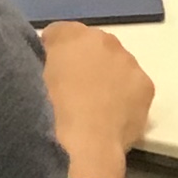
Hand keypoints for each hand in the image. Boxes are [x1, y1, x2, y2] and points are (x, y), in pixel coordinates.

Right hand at [42, 21, 153, 177]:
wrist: (86, 144)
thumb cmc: (50, 113)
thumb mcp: (31, 81)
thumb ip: (42, 63)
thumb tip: (51, 64)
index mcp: (71, 35)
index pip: (61, 33)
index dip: (54, 52)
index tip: (50, 71)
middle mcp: (104, 40)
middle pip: (93, 46)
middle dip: (86, 62)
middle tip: (74, 89)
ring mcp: (129, 62)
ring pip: (118, 64)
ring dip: (108, 77)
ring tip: (96, 106)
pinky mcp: (146, 85)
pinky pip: (134, 86)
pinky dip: (126, 96)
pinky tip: (114, 115)